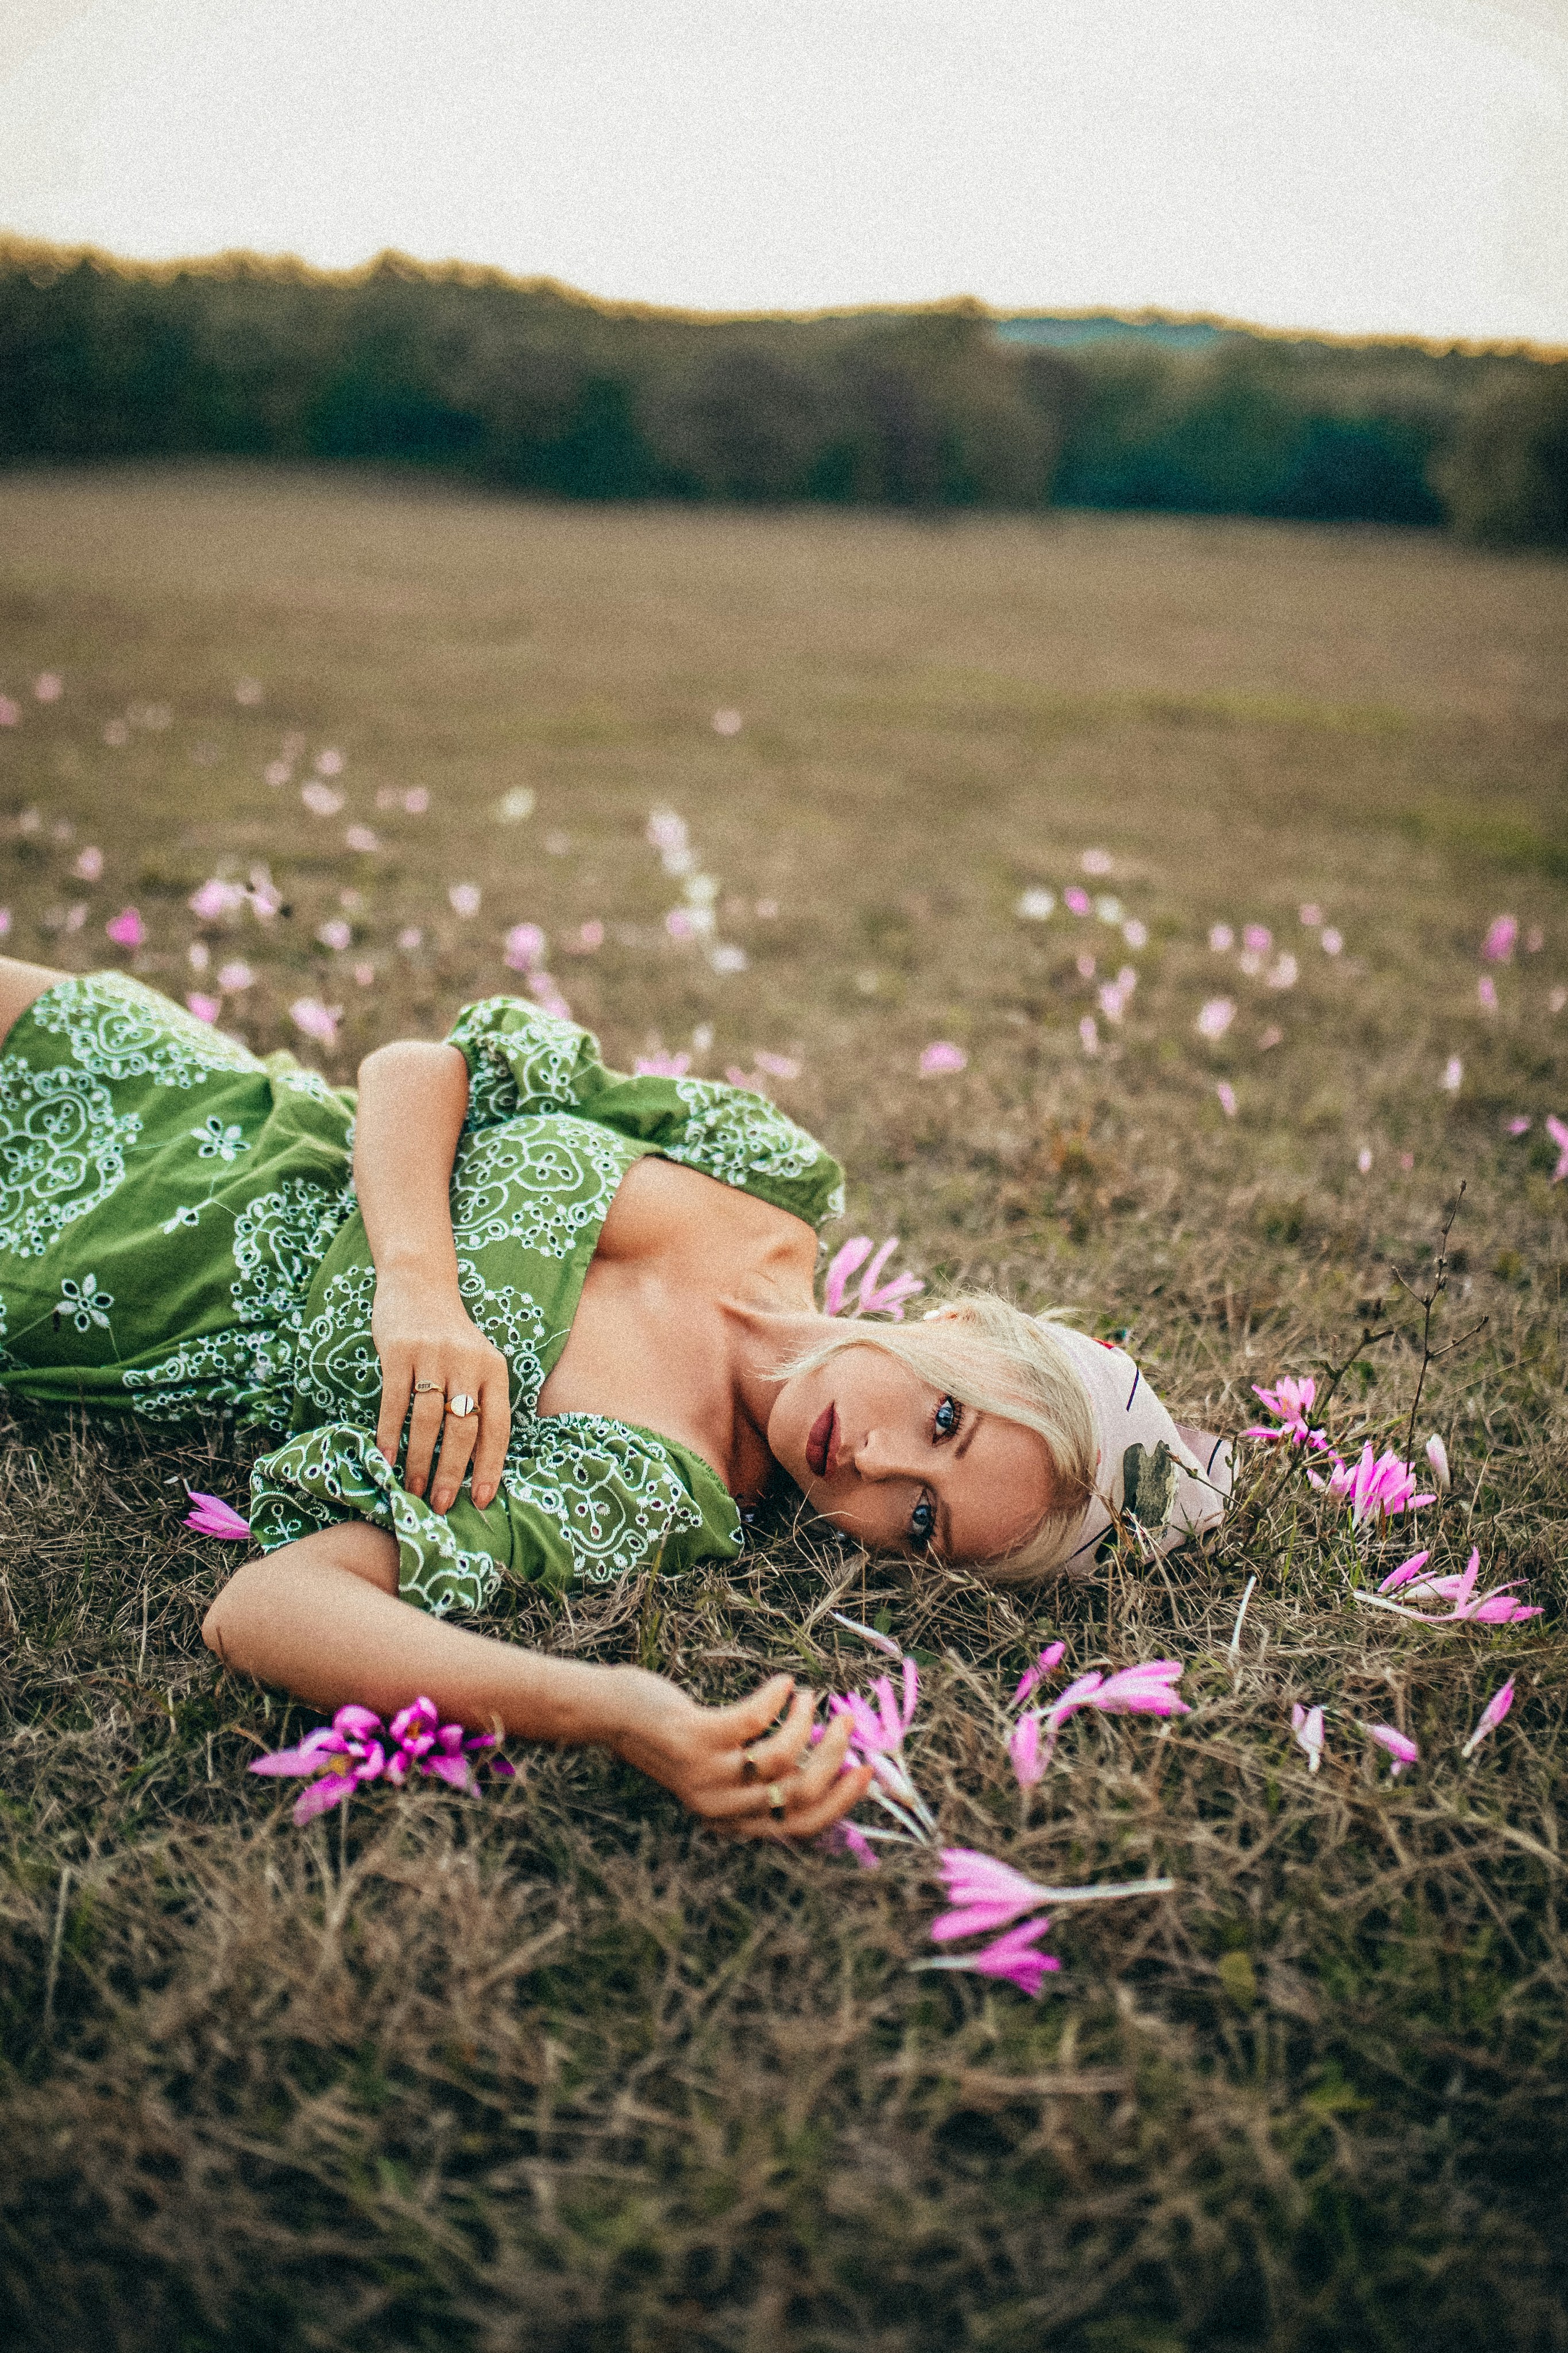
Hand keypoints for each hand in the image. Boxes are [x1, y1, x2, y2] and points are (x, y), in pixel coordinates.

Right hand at [371, 1270, 510, 1511]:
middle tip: (442, 1506)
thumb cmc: (449, 1338)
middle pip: (464, 1428)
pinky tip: (385, 1459)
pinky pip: (395, 1402)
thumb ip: (479, 1402)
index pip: (498, 1426)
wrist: (419, 1284)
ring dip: (420, 1461)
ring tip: (412, 1490)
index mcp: (495, 1369)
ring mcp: (434, 1355)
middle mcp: (469, 1362)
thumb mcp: (476, 1364)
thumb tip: (475, 1465)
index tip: (484, 1501)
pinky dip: (390, 1434)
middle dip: (453, 1472)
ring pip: (429, 1420)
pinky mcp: (400, 1351)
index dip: (492, 1467)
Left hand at [605, 1667, 875, 1840]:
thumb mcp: (720, 1767)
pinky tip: (782, 1683)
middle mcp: (720, 1807)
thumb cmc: (675, 1738)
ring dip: (806, 1721)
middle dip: (834, 1755)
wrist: (613, 1716)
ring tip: (807, 1697)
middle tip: (847, 1719)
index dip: (842, 1801)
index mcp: (732, 1820)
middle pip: (800, 1792)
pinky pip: (756, 1718)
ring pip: (782, 1756)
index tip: (866, 1768)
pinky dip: (777, 1697)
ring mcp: (706, 1773)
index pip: (802, 1828)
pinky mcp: (695, 1738)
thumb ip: (762, 1772)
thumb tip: (827, 1755)